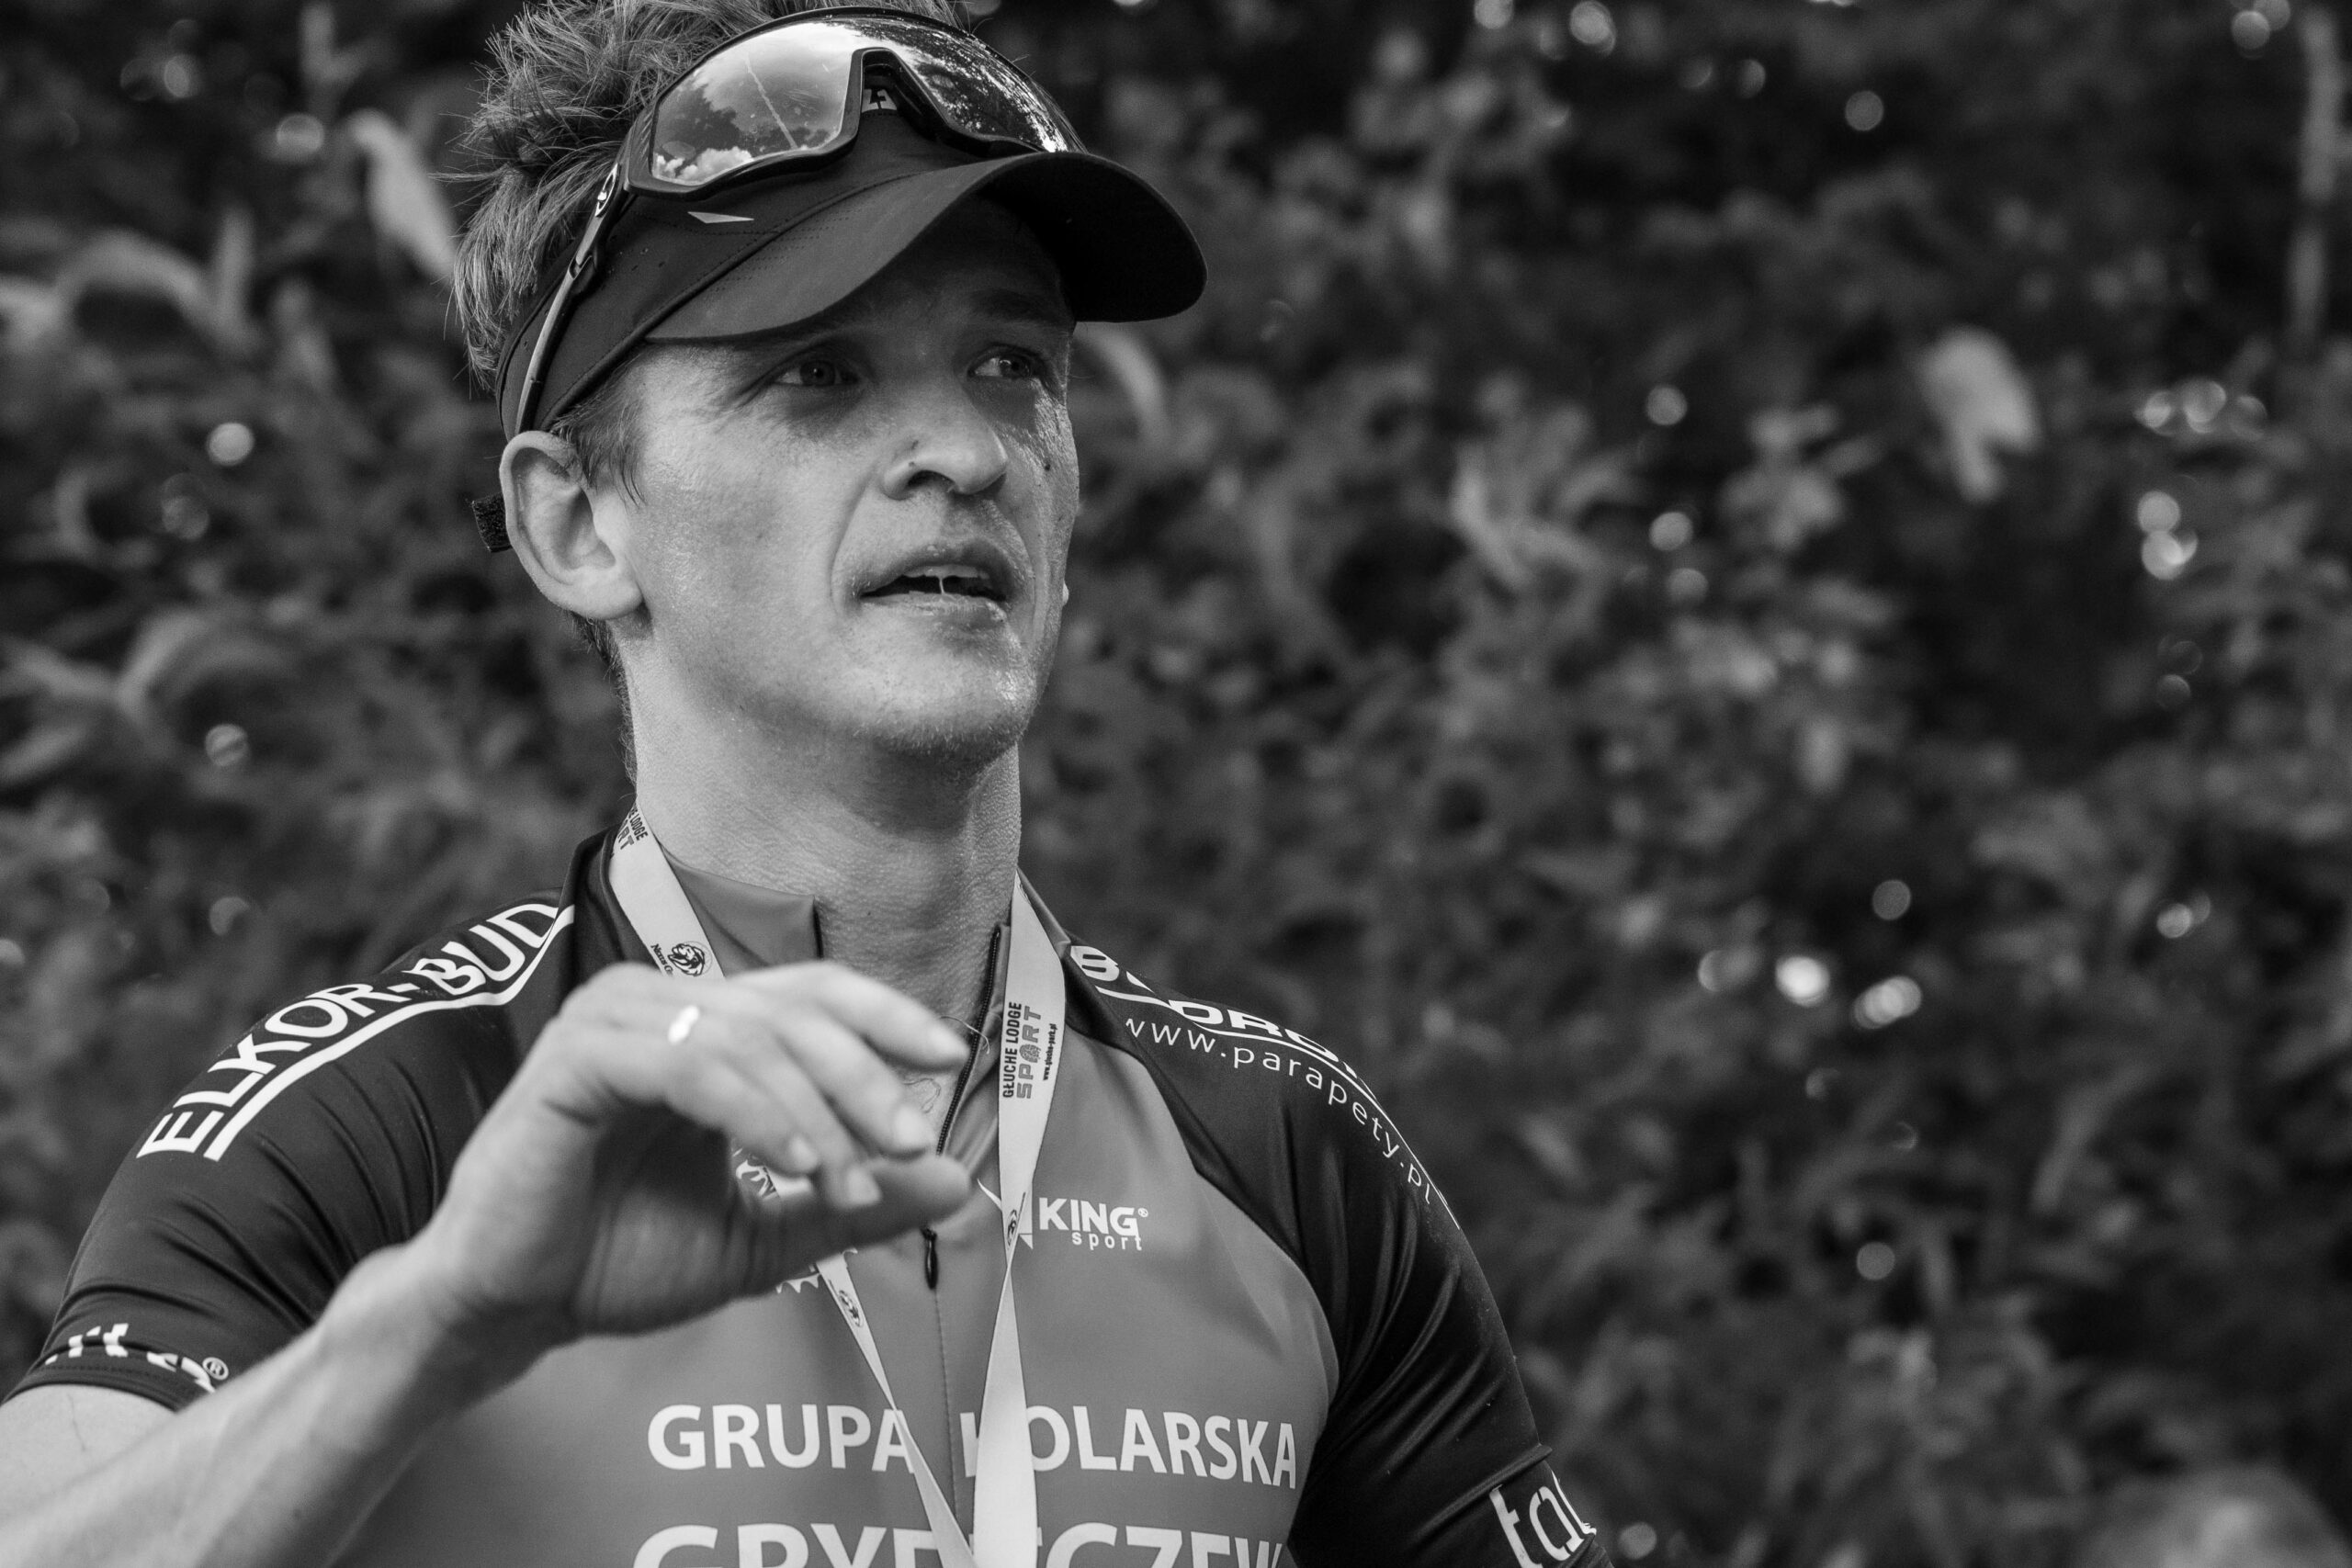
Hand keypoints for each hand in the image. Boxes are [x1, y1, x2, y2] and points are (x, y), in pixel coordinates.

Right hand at [395, 961, 973, 1382]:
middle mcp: (659, 1005)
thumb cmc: (617, 1263)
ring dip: (817, 1111)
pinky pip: (693, 1065)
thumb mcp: (764, 1237)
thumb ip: (852, 1206)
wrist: (510, 1309)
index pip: (813, 994)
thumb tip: (959, 1180)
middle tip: (913, 1138)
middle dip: (865, 1076)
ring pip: (750, 1038)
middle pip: (794, 1011)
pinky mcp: (576, 1058)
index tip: (952, 1059)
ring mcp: (613, 1022)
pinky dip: (756, 1112)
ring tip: (852, 1181)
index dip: (887, 1017)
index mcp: (702, 1029)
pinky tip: (796, 1164)